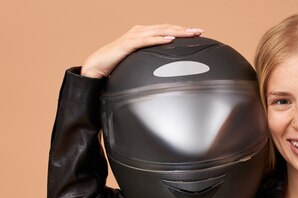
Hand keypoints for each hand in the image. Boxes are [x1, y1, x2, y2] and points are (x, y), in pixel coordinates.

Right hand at [80, 24, 203, 78]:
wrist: (97, 66)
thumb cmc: (118, 65)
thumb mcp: (140, 61)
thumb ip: (152, 61)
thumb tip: (168, 69)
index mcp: (144, 34)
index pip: (167, 29)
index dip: (183, 30)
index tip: (198, 33)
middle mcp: (140, 31)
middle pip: (166, 28)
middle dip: (184, 29)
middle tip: (199, 31)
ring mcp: (133, 36)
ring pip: (159, 31)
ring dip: (176, 31)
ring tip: (190, 33)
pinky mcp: (127, 44)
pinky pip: (146, 41)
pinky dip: (158, 39)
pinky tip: (170, 39)